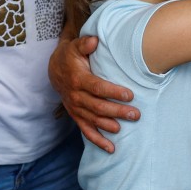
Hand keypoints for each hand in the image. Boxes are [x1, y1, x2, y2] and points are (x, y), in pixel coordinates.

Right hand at [48, 34, 137, 152]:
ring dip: (109, 126)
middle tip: (136, 114)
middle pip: (98, 107)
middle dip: (118, 111)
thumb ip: (85, 44)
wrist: (55, 69)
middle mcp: (76, 96)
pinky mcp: (77, 116)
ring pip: (94, 120)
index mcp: (78, 80)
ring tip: (124, 127)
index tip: (130, 95)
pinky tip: (111, 148)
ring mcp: (76, 108)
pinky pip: (86, 131)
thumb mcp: (75, 46)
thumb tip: (94, 41)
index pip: (98, 88)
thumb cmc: (70, 57)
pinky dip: (98, 141)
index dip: (113, 92)